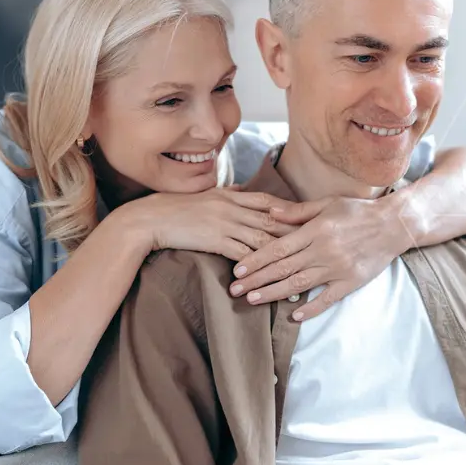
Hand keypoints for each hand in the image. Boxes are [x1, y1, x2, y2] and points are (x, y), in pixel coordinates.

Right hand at [123, 188, 297, 261]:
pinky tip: (270, 276)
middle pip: (271, 219)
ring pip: (262, 238)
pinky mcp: (215, 239)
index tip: (307, 220)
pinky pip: (242, 253)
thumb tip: (242, 188)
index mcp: (230, 195)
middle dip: (295, 233)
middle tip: (315, 245)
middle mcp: (232, 206)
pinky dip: (259, 265)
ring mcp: (225, 222)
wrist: (150, 218)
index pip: (267, 200)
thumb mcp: (205, 194)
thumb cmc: (175, 208)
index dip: (289, 210)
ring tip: (299, 266)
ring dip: (282, 254)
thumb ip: (227, 192)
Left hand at [229, 195, 409, 319]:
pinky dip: (310, 308)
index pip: (278, 248)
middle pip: (282, 269)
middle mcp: (323, 250)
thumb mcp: (327, 203)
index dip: (256, 260)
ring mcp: (337, 268)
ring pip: (299, 284)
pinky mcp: (351, 282)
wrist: (394, 225)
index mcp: (315, 230)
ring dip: (273, 293)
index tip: (238, 269)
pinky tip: (294, 315)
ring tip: (252, 300)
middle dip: (256, 280)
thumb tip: (269, 213)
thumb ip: (298, 212)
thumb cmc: (359, 211)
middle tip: (235, 290)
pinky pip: (327, 298)